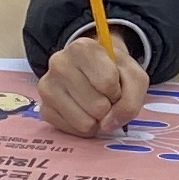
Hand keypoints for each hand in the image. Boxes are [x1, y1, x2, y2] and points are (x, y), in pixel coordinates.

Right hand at [37, 28, 151, 137]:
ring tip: (94, 103)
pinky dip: (84, 127)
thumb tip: (106, 125)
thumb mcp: (134, 77)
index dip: (117, 90)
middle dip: (108, 107)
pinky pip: (72, 131)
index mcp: (82, 48)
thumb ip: (131, 101)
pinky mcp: (44, 108)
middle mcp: (58, 63)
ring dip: (96, 119)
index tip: (114, 84)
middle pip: (97, 106)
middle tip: (104, 96)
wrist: (93, 71)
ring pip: (84, 122)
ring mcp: (47, 86)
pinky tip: (83, 111)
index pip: (107, 83)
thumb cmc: (115, 72)